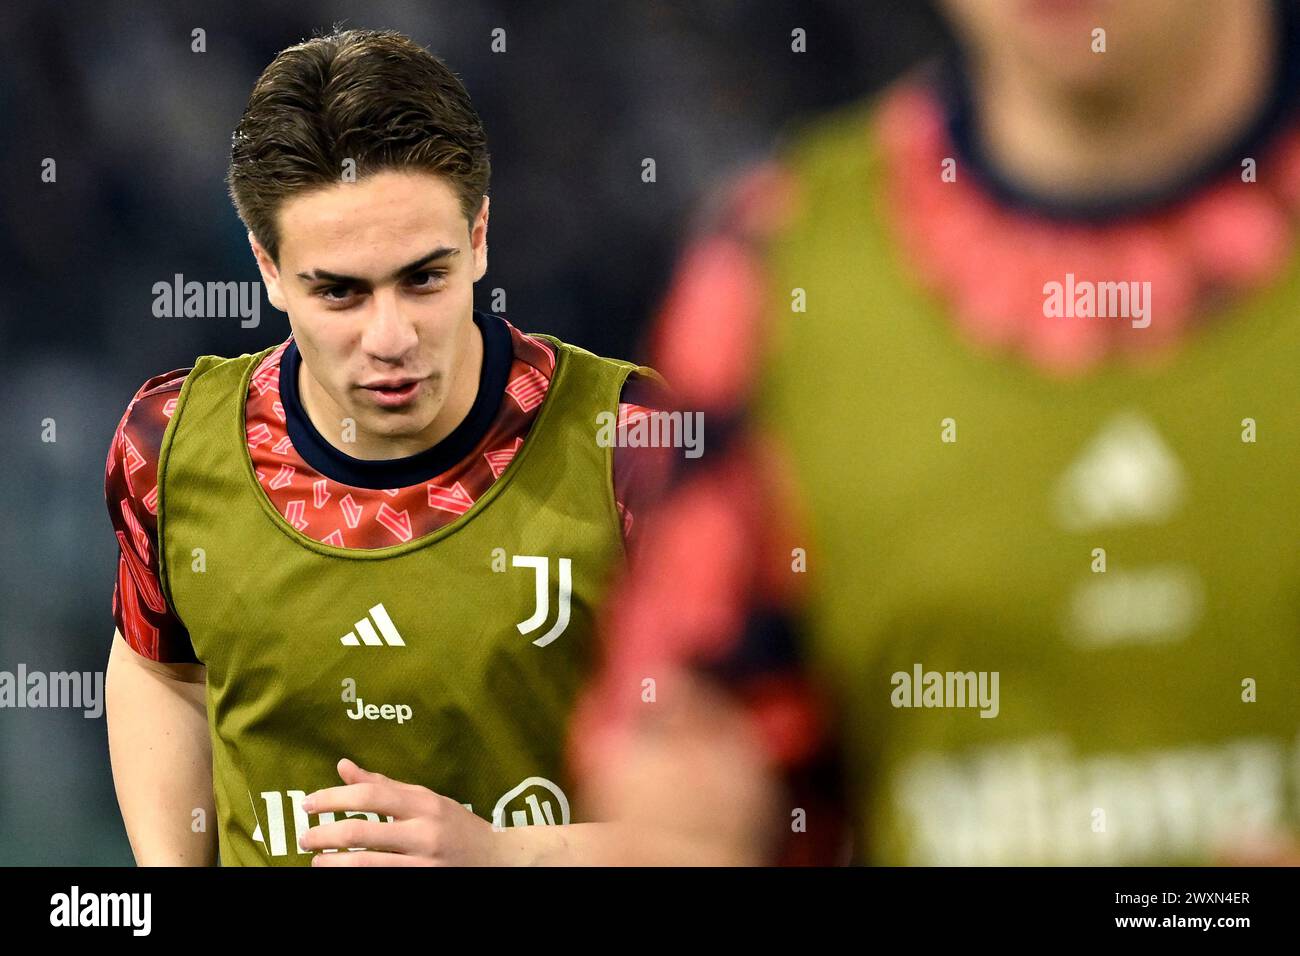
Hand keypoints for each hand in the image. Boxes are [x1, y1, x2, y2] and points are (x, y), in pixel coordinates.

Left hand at [300, 758, 501, 865]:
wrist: (499, 860)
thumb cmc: (458, 827)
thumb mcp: (426, 799)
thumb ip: (384, 785)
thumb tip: (343, 767)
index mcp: (424, 804)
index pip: (370, 796)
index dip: (333, 798)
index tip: (308, 804)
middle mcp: (424, 833)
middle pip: (361, 832)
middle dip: (324, 835)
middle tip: (305, 838)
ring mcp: (424, 864)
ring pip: (365, 864)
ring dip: (332, 864)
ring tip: (317, 861)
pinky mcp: (423, 884)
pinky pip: (380, 879)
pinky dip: (354, 878)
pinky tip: (341, 874)